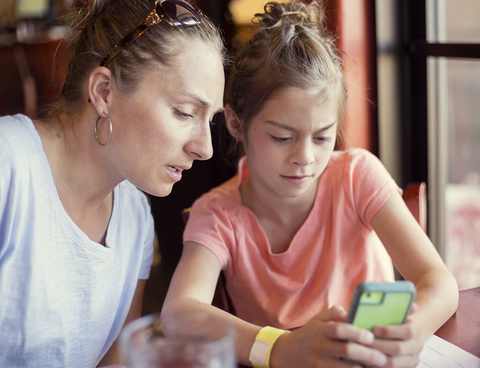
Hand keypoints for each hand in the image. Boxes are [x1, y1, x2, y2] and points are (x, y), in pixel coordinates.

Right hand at [270, 305, 387, 367]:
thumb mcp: (316, 320)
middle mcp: (319, 345)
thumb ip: (333, 314)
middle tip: (382, 357)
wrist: (285, 354)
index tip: (370, 336)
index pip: (339, 329)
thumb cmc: (308, 335)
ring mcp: (318, 362)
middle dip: (366, 354)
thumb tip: (350, 311)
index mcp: (321, 330)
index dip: (356, 332)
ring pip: (343, 367)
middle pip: (346, 350)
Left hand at [367, 304, 422, 367]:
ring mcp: (411, 360)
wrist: (399, 335)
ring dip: (375, 358)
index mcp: (415, 329)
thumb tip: (396, 302)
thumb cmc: (389, 321)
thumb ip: (391, 305)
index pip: (408, 331)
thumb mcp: (391, 312)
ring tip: (360, 352)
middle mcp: (417, 345)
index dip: (390, 331)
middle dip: (378, 345)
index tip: (374, 328)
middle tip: (362, 342)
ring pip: (393, 363)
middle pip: (399, 348)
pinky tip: (363, 361)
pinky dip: (376, 366)